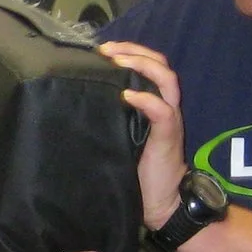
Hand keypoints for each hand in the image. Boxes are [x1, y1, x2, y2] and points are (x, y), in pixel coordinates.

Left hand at [98, 41, 187, 231]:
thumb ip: (113, 115)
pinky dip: (146, 99)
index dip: (130, 50)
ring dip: (142, 65)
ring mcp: (170, 120)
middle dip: (134, 50)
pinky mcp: (168, 137)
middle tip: (107, 49)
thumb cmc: (136, 170)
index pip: (151, 64)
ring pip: (167, 80)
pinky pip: (162, 112)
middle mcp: (167, 106)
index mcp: (156, 102)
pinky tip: (127, 95)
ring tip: (118, 62)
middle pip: (161, 64)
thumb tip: (81, 99)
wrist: (160, 202)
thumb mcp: (122, 135)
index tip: (102, 49)